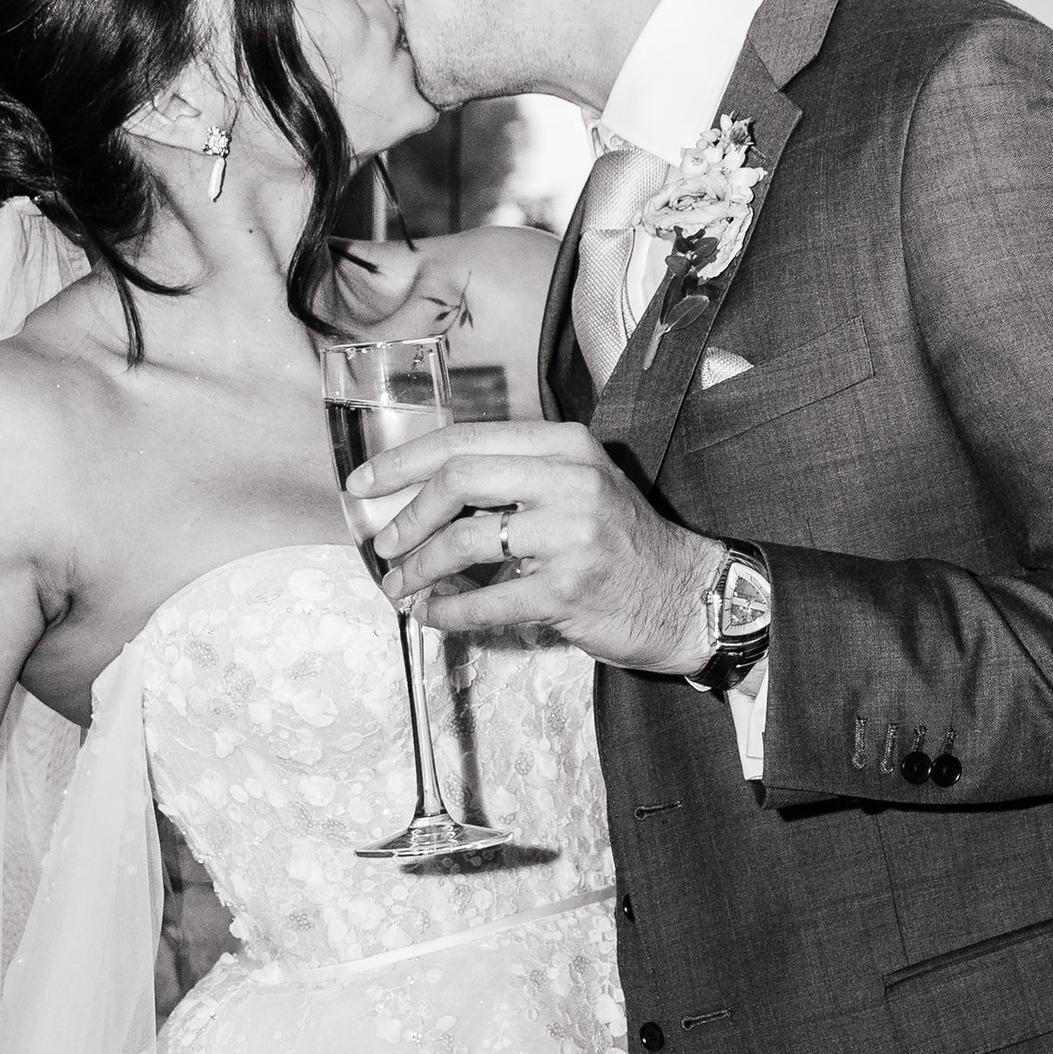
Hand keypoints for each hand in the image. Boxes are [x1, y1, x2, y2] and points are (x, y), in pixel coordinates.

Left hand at [348, 421, 721, 672]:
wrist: (686, 594)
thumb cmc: (622, 543)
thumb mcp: (580, 484)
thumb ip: (518, 475)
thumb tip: (429, 488)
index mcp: (566, 445)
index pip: (466, 440)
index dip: (404, 460)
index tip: (366, 484)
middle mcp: (570, 480)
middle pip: (457, 479)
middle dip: (405, 513)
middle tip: (382, 541)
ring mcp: (571, 536)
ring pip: (464, 541)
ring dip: (418, 567)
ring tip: (401, 584)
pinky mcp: (568, 590)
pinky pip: (486, 600)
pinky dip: (448, 610)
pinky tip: (433, 614)